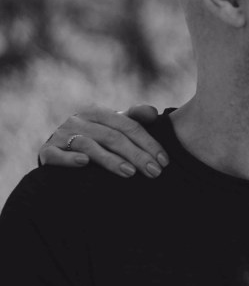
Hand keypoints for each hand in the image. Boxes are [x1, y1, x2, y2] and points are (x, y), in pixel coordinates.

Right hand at [38, 105, 167, 177]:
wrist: (56, 151)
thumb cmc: (94, 138)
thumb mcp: (113, 126)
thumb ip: (134, 119)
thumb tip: (153, 112)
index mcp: (98, 112)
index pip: (129, 125)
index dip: (148, 142)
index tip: (164, 161)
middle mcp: (79, 120)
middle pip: (113, 136)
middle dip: (137, 155)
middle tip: (154, 172)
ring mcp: (61, 135)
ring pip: (90, 145)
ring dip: (111, 160)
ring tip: (130, 173)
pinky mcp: (47, 152)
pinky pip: (58, 155)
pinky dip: (71, 158)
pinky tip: (85, 164)